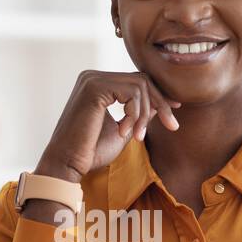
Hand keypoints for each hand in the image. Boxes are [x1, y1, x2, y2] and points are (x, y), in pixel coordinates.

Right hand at [38, 70, 182, 181]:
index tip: (174, 111)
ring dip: (145, 114)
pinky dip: (135, 113)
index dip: (158, 95)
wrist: (67, 164)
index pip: (136, 81)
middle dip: (160, 102)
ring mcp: (92, 79)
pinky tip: (126, 131)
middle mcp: (93, 77)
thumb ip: (138, 115)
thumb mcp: (123, 131)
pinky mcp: (94, 87)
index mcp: (97, 84)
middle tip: (172, 126)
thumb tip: (159, 104)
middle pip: (142, 79)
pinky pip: (132, 92)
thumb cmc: (90, 153)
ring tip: (137, 136)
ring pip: (140, 86)